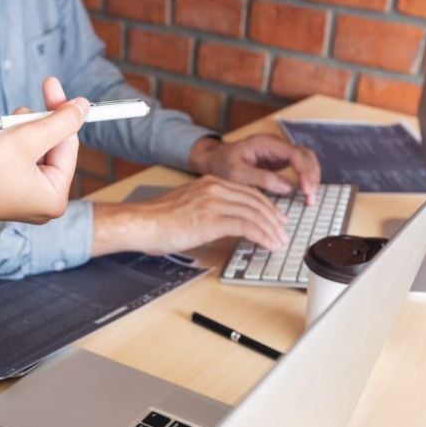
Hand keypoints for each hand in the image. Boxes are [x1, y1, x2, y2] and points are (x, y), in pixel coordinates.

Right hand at [0, 77, 87, 227]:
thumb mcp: (23, 139)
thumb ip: (58, 122)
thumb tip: (84, 106)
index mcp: (54, 198)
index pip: (68, 144)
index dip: (59, 114)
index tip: (52, 84)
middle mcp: (45, 202)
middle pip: (53, 147)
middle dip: (33, 125)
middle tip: (15, 113)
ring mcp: (26, 197)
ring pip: (34, 149)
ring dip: (18, 132)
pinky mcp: (9, 190)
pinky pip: (20, 159)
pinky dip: (9, 144)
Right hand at [92, 175, 288, 255]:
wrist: (143, 223)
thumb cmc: (159, 220)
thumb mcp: (189, 207)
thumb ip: (209, 209)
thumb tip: (226, 224)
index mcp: (210, 183)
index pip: (248, 192)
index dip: (266, 206)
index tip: (276, 218)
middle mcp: (215, 188)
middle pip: (256, 201)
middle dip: (273, 218)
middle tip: (283, 232)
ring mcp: (214, 202)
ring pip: (254, 213)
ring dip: (271, 229)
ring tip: (279, 241)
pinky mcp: (212, 219)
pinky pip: (246, 225)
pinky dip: (261, 235)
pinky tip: (268, 244)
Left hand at [189, 134, 320, 204]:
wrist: (213, 160)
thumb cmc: (221, 165)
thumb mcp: (236, 174)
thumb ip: (261, 179)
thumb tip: (287, 187)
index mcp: (265, 143)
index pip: (295, 154)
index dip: (305, 172)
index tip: (307, 190)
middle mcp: (275, 144)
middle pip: (306, 155)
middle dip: (312, 176)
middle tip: (311, 198)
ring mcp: (278, 151)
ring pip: (306, 160)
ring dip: (312, 177)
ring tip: (310, 198)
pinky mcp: (279, 160)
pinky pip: (299, 166)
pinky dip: (305, 178)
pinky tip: (305, 192)